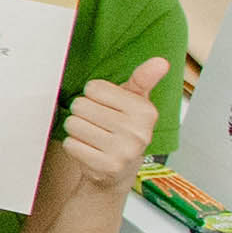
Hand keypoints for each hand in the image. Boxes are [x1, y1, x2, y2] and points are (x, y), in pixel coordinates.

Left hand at [52, 56, 174, 203]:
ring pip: (73, 124)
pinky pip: (71, 144)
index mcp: (145, 111)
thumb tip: (161, 61)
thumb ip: (143, 78)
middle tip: (98, 124)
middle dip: (83, 113)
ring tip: (93, 137)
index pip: (93, 87)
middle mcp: (138, 132)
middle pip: (80, 105)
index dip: (94, 95)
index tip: (107, 107)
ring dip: (77, 130)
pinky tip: (90, 150)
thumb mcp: (135, 101)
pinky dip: (74, 146)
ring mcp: (123, 152)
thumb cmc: (124, 128)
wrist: (119, 171)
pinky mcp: (105, 167)